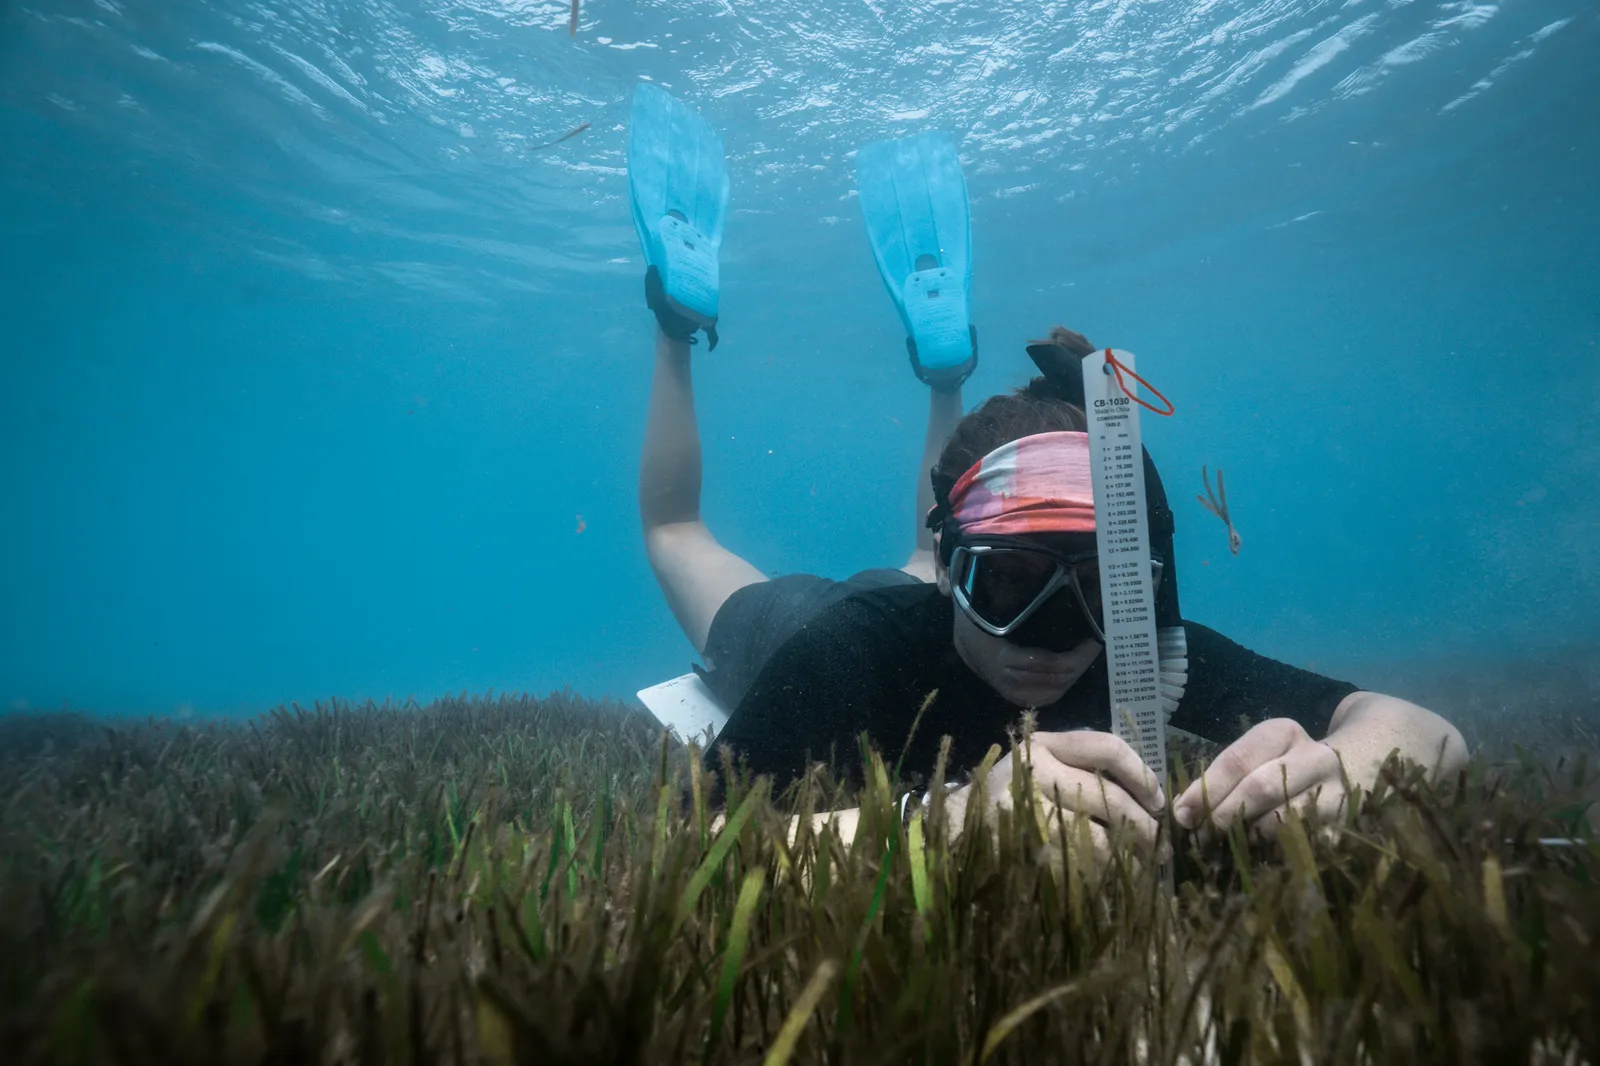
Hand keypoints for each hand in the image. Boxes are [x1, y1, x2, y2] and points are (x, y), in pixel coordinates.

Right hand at [944, 730, 1166, 855]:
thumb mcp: (1037, 763)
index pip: (1107, 749)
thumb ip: (1082, 765)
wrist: (953, 829)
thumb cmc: (1009, 795)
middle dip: (1147, 826)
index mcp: (1042, 747)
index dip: (1142, 775)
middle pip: (1112, 799)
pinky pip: (1082, 867)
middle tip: (1161, 845)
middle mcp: (1035, 775)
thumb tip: (1149, 794)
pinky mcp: (1027, 853)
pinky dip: (1108, 875)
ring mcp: (1030, 817)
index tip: (1157, 800)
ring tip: (1145, 866)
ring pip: (1103, 839)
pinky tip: (1117, 879)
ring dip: (1133, 856)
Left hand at [1173, 718, 1347, 836]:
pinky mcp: (1346, 826)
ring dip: (1249, 837)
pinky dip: (1276, 853)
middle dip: (1224, 814)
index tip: (1182, 813)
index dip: (1207, 789)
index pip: (1238, 760)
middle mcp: (1315, 758)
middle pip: (1262, 787)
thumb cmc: (1288, 764)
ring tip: (1224, 848)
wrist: (1359, 766)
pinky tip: (1257, 858)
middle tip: (1200, 835)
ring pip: (1285, 820)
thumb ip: (1223, 777)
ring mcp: (1336, 793)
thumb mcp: (1259, 756)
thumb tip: (1183, 811)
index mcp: (1283, 733)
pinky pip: (1304, 845)